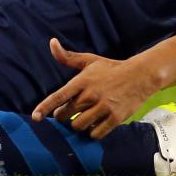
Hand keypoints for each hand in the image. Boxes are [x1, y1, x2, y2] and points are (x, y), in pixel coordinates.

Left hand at [30, 38, 158, 138]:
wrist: (139, 76)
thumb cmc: (111, 69)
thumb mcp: (89, 60)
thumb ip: (68, 57)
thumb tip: (51, 42)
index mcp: (82, 81)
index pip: (59, 96)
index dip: (45, 107)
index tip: (35, 117)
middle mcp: (91, 94)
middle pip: (66, 115)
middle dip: (63, 117)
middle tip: (68, 113)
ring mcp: (103, 107)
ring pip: (79, 126)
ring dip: (78, 125)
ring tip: (84, 117)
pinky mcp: (115, 118)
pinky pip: (95, 133)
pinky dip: (92, 132)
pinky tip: (96, 123)